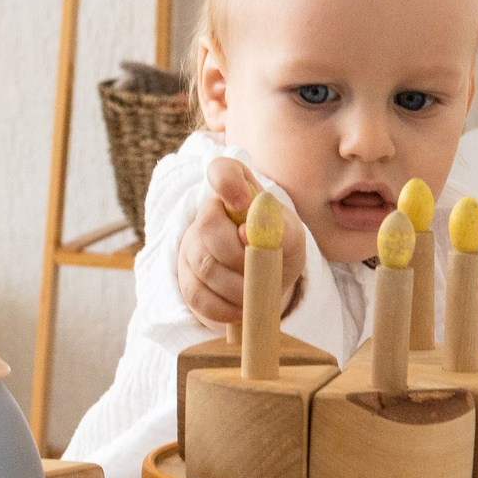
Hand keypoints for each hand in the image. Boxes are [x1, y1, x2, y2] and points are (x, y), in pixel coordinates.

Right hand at [176, 157, 288, 331]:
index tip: (244, 203)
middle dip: (239, 255)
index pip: (222, 170)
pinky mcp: (186, 278)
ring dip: (236, 286)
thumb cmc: (281, 247)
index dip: (227, 183)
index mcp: (237, 191)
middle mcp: (208, 212)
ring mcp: (191, 245)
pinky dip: (224, 306)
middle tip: (263, 270)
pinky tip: (241, 308)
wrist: (270, 278)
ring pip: (204, 264)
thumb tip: (247, 230)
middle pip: (207, 225)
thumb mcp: (291, 235)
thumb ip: (276, 226)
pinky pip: (197, 294)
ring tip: (258, 292)